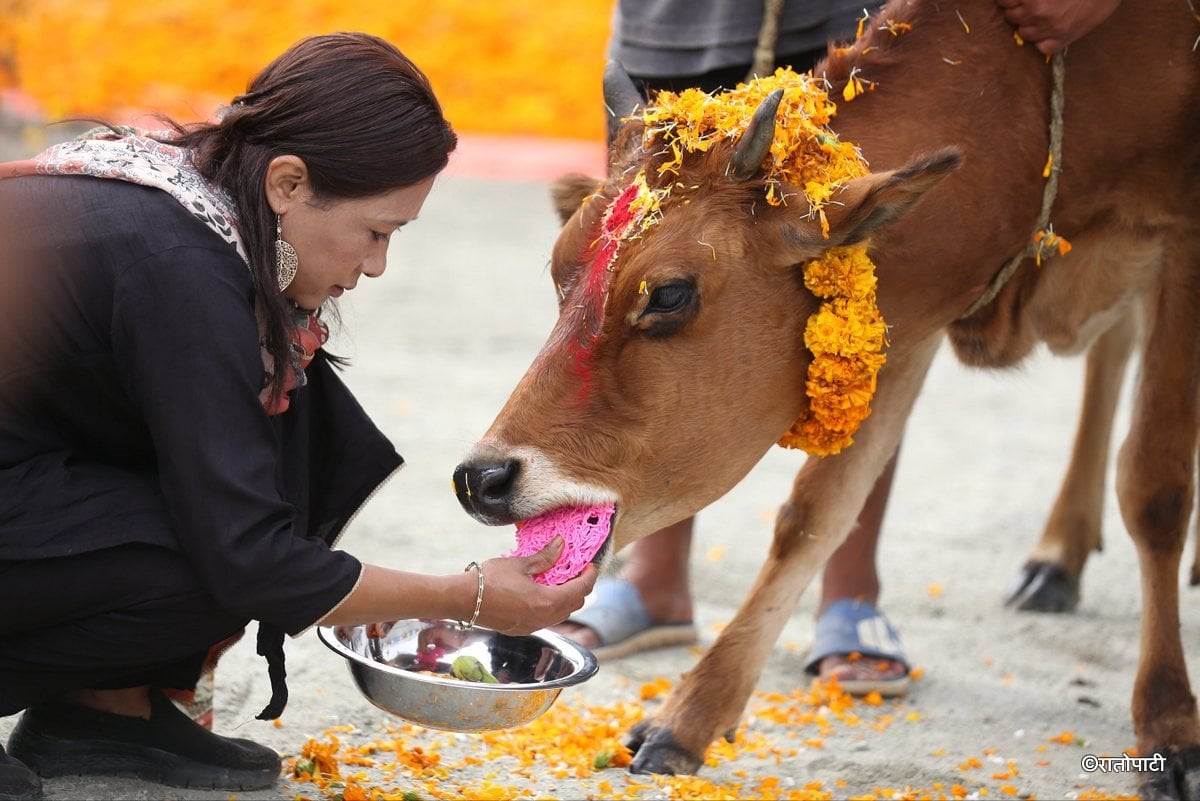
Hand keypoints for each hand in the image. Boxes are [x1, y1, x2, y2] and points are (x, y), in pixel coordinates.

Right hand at [473, 537, 597, 634]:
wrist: (464, 600)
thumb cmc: (490, 580)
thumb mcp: (520, 564)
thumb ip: (544, 557)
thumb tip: (561, 543)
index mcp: (547, 602)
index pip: (580, 591)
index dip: (589, 577)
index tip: (590, 566)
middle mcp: (543, 619)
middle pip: (574, 605)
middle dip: (580, 588)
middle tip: (577, 572)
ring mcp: (532, 626)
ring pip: (561, 615)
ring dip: (566, 599)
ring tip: (561, 581)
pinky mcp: (522, 629)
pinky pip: (546, 619)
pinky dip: (552, 607)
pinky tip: (543, 593)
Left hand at [994, 0, 1121, 53]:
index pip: (1003, 0)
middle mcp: (1037, 15)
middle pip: (1010, 16)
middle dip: (1016, 9)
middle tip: (1027, 3)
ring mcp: (1049, 31)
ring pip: (1023, 33)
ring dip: (1027, 24)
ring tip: (1040, 15)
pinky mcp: (1061, 42)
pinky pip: (1041, 47)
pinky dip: (1042, 40)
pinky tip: (1049, 30)